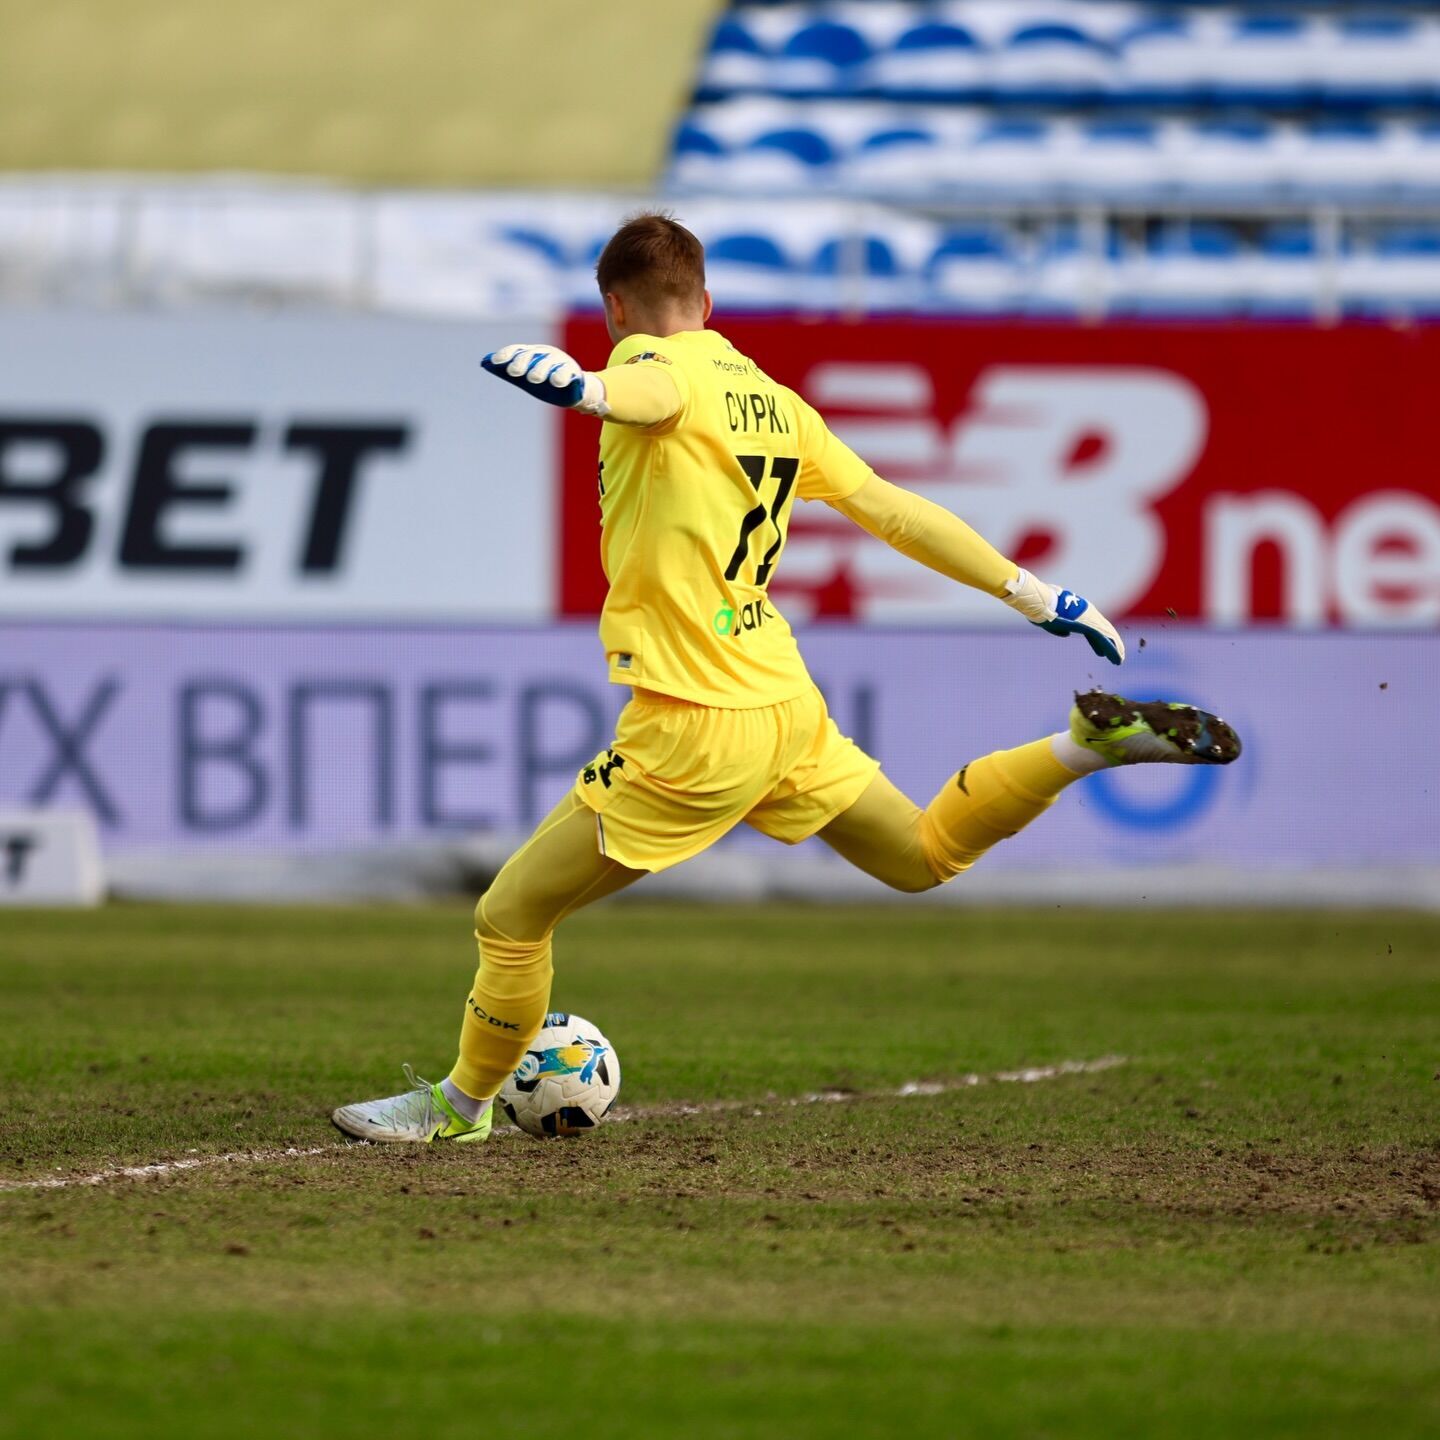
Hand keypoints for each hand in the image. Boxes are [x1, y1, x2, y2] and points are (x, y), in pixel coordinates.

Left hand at [480, 343, 606, 412]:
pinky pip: (567, 373)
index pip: (516, 351)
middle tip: (514, 372)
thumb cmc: (543, 380)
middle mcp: (544, 354)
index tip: (495, 362)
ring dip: (541, 370)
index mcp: (531, 354)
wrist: (571, 390)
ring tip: (534, 379)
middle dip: (522, 363)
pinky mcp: (573, 373)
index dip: (506, 355)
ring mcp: (560, 362)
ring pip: (549, 363)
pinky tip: (557, 383)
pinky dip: (562, 376)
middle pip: (531, 356)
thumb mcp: (524, 377)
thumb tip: (484, 362)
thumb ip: (506, 371)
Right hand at [1003, 568, 1124, 665]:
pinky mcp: (1089, 625)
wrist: (1040, 603)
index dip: (1098, 641)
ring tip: (1119, 661)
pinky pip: (1104, 639)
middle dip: (1110, 644)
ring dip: (1114, 649)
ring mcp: (1090, 619)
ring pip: (1107, 635)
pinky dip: (1112, 650)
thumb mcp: (1050, 620)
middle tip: (1116, 655)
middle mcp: (1088, 614)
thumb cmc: (1041, 609)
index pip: (1093, 627)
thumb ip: (1059, 628)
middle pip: (1103, 630)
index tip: (1101, 651)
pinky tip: (1117, 660)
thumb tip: (1066, 634)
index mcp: (1079, 612)